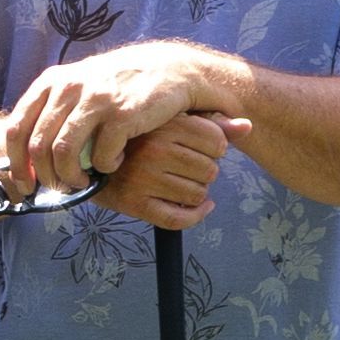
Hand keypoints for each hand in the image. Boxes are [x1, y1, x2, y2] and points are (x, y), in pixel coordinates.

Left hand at [0, 40, 230, 198]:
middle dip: (47, 177)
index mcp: (52, 82)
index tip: (26, 185)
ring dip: (72, 177)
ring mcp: (95, 100)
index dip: (17, 164)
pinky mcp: (122, 114)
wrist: (169, 69)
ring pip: (64, 153)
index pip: (17, 128)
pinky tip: (115, 162)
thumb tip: (31, 156)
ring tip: (85, 182)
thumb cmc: (121, 84)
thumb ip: (54, 111)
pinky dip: (106, 168)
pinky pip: (101, 156)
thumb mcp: (80, 85)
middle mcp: (69, 87)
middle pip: (38, 146)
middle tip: (60, 189)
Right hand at [91, 110, 244, 230]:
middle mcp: (154, 151)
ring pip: (198, 194)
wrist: (92, 157)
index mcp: (164, 124)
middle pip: (210, 170)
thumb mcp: (173, 120)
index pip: (217, 142)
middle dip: (205, 171)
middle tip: (187, 166)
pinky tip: (200, 208)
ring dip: (197, 193)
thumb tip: (248, 126)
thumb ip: (213, 123)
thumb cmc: (140, 136)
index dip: (216, 148)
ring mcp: (144, 179)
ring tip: (181, 182)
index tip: (203, 148)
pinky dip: (196, 216)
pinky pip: (179, 219)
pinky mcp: (136, 204)